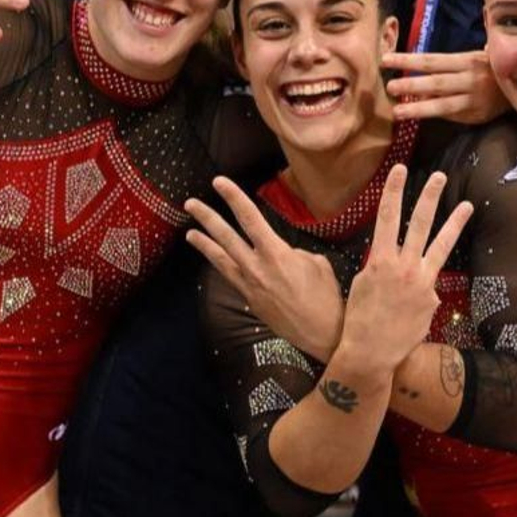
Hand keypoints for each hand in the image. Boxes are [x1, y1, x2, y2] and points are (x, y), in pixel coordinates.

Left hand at [185, 177, 346, 361]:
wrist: (323, 334)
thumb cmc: (326, 297)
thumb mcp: (317, 263)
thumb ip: (294, 253)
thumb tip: (284, 254)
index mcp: (276, 254)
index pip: (250, 218)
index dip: (233, 197)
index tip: (219, 183)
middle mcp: (257, 268)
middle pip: (226, 237)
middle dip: (207, 217)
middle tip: (191, 203)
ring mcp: (250, 285)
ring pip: (220, 259)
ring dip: (204, 244)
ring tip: (190, 232)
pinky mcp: (250, 300)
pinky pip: (230, 277)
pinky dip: (220, 265)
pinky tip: (213, 259)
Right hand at [339, 166, 472, 372]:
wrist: (371, 352)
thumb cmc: (359, 318)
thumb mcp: (362, 283)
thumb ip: (379, 265)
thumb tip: (391, 258)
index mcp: (380, 260)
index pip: (387, 216)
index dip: (393, 190)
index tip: (399, 170)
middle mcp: (404, 267)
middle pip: (420, 223)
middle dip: (429, 197)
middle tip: (438, 176)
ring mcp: (422, 283)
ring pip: (441, 245)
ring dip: (454, 223)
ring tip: (467, 205)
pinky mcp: (433, 300)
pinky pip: (429, 286)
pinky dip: (421, 291)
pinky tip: (409, 308)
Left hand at [382, 50, 508, 123]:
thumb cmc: (494, 68)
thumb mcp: (478, 56)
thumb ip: (451, 61)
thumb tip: (421, 64)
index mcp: (467, 60)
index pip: (432, 60)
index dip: (409, 60)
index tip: (387, 60)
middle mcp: (470, 80)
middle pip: (435, 82)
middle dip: (411, 84)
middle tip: (390, 87)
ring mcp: (473, 99)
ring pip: (442, 104)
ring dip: (418, 108)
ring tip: (397, 112)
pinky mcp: (476, 115)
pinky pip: (452, 115)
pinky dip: (435, 114)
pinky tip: (418, 115)